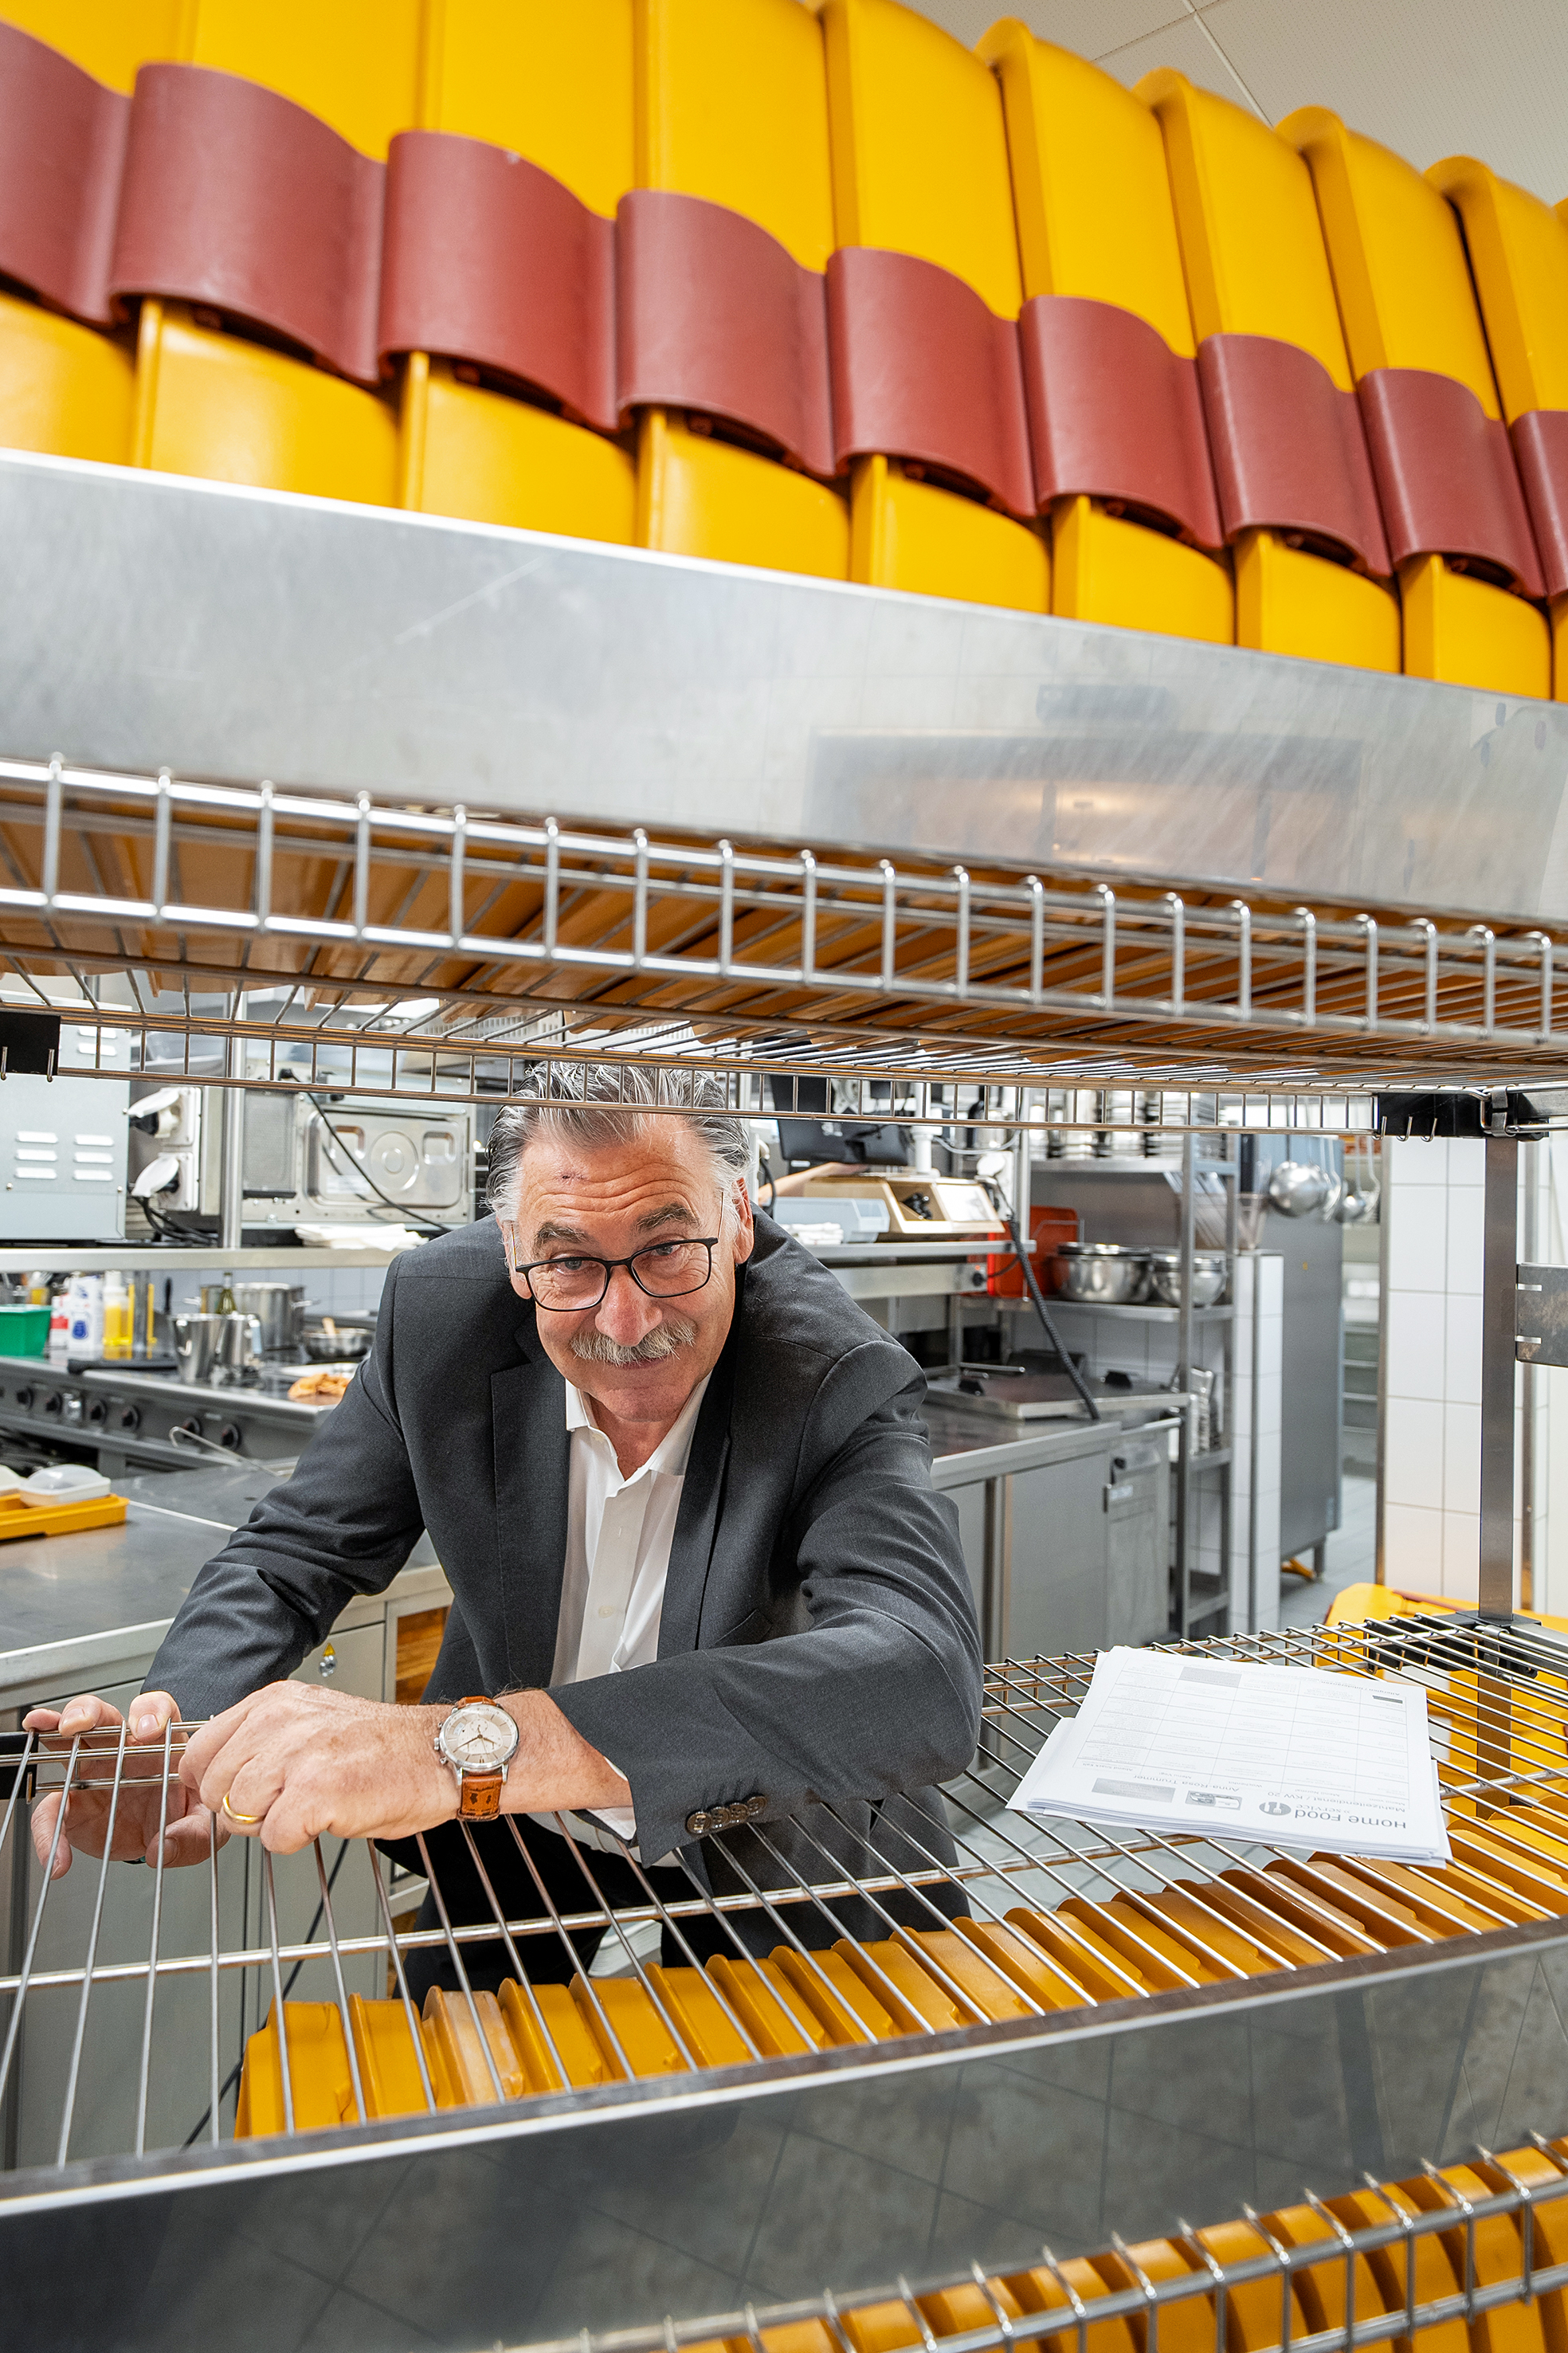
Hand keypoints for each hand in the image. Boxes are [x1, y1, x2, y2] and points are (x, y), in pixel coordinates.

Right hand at [24, 1690, 222, 1878]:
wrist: (163, 1841)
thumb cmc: (186, 1817)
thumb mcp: (205, 1826)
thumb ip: (194, 1834)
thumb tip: (164, 1846)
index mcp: (162, 1745)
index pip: (158, 1710)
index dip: (151, 1712)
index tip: (147, 1730)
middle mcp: (124, 1750)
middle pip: (103, 1715)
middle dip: (87, 1711)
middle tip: (78, 1723)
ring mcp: (94, 1771)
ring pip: (68, 1741)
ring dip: (52, 1731)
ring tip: (41, 1728)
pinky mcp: (73, 1803)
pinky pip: (51, 1811)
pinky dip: (47, 1831)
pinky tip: (51, 1850)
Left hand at [179, 1682, 631, 1852]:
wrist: (444, 1754)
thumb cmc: (383, 1748)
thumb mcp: (312, 1722)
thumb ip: (263, 1740)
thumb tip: (216, 1777)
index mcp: (274, 1702)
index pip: (197, 1752)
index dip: (211, 1786)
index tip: (233, 1799)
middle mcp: (280, 1721)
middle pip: (214, 1788)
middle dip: (241, 1810)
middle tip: (284, 1806)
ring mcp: (297, 1755)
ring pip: (237, 1814)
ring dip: (270, 1825)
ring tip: (311, 1810)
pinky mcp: (316, 1792)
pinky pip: (274, 1838)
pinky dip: (297, 1840)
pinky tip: (328, 1820)